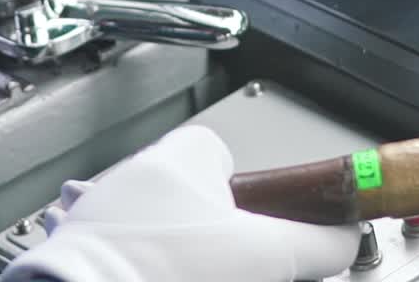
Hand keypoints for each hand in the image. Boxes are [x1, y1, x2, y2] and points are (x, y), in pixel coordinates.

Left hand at [0, 126, 359, 281]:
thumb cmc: (164, 269)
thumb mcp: (265, 254)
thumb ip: (314, 242)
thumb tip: (345, 240)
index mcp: (177, 158)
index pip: (217, 150)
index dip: (242, 190)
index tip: (254, 222)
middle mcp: (130, 176)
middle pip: (183, 193)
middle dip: (205, 228)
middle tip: (225, 264)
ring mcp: (95, 214)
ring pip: (143, 224)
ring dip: (163, 250)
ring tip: (182, 277)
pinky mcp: (73, 251)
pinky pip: (111, 251)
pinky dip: (129, 267)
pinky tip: (148, 281)